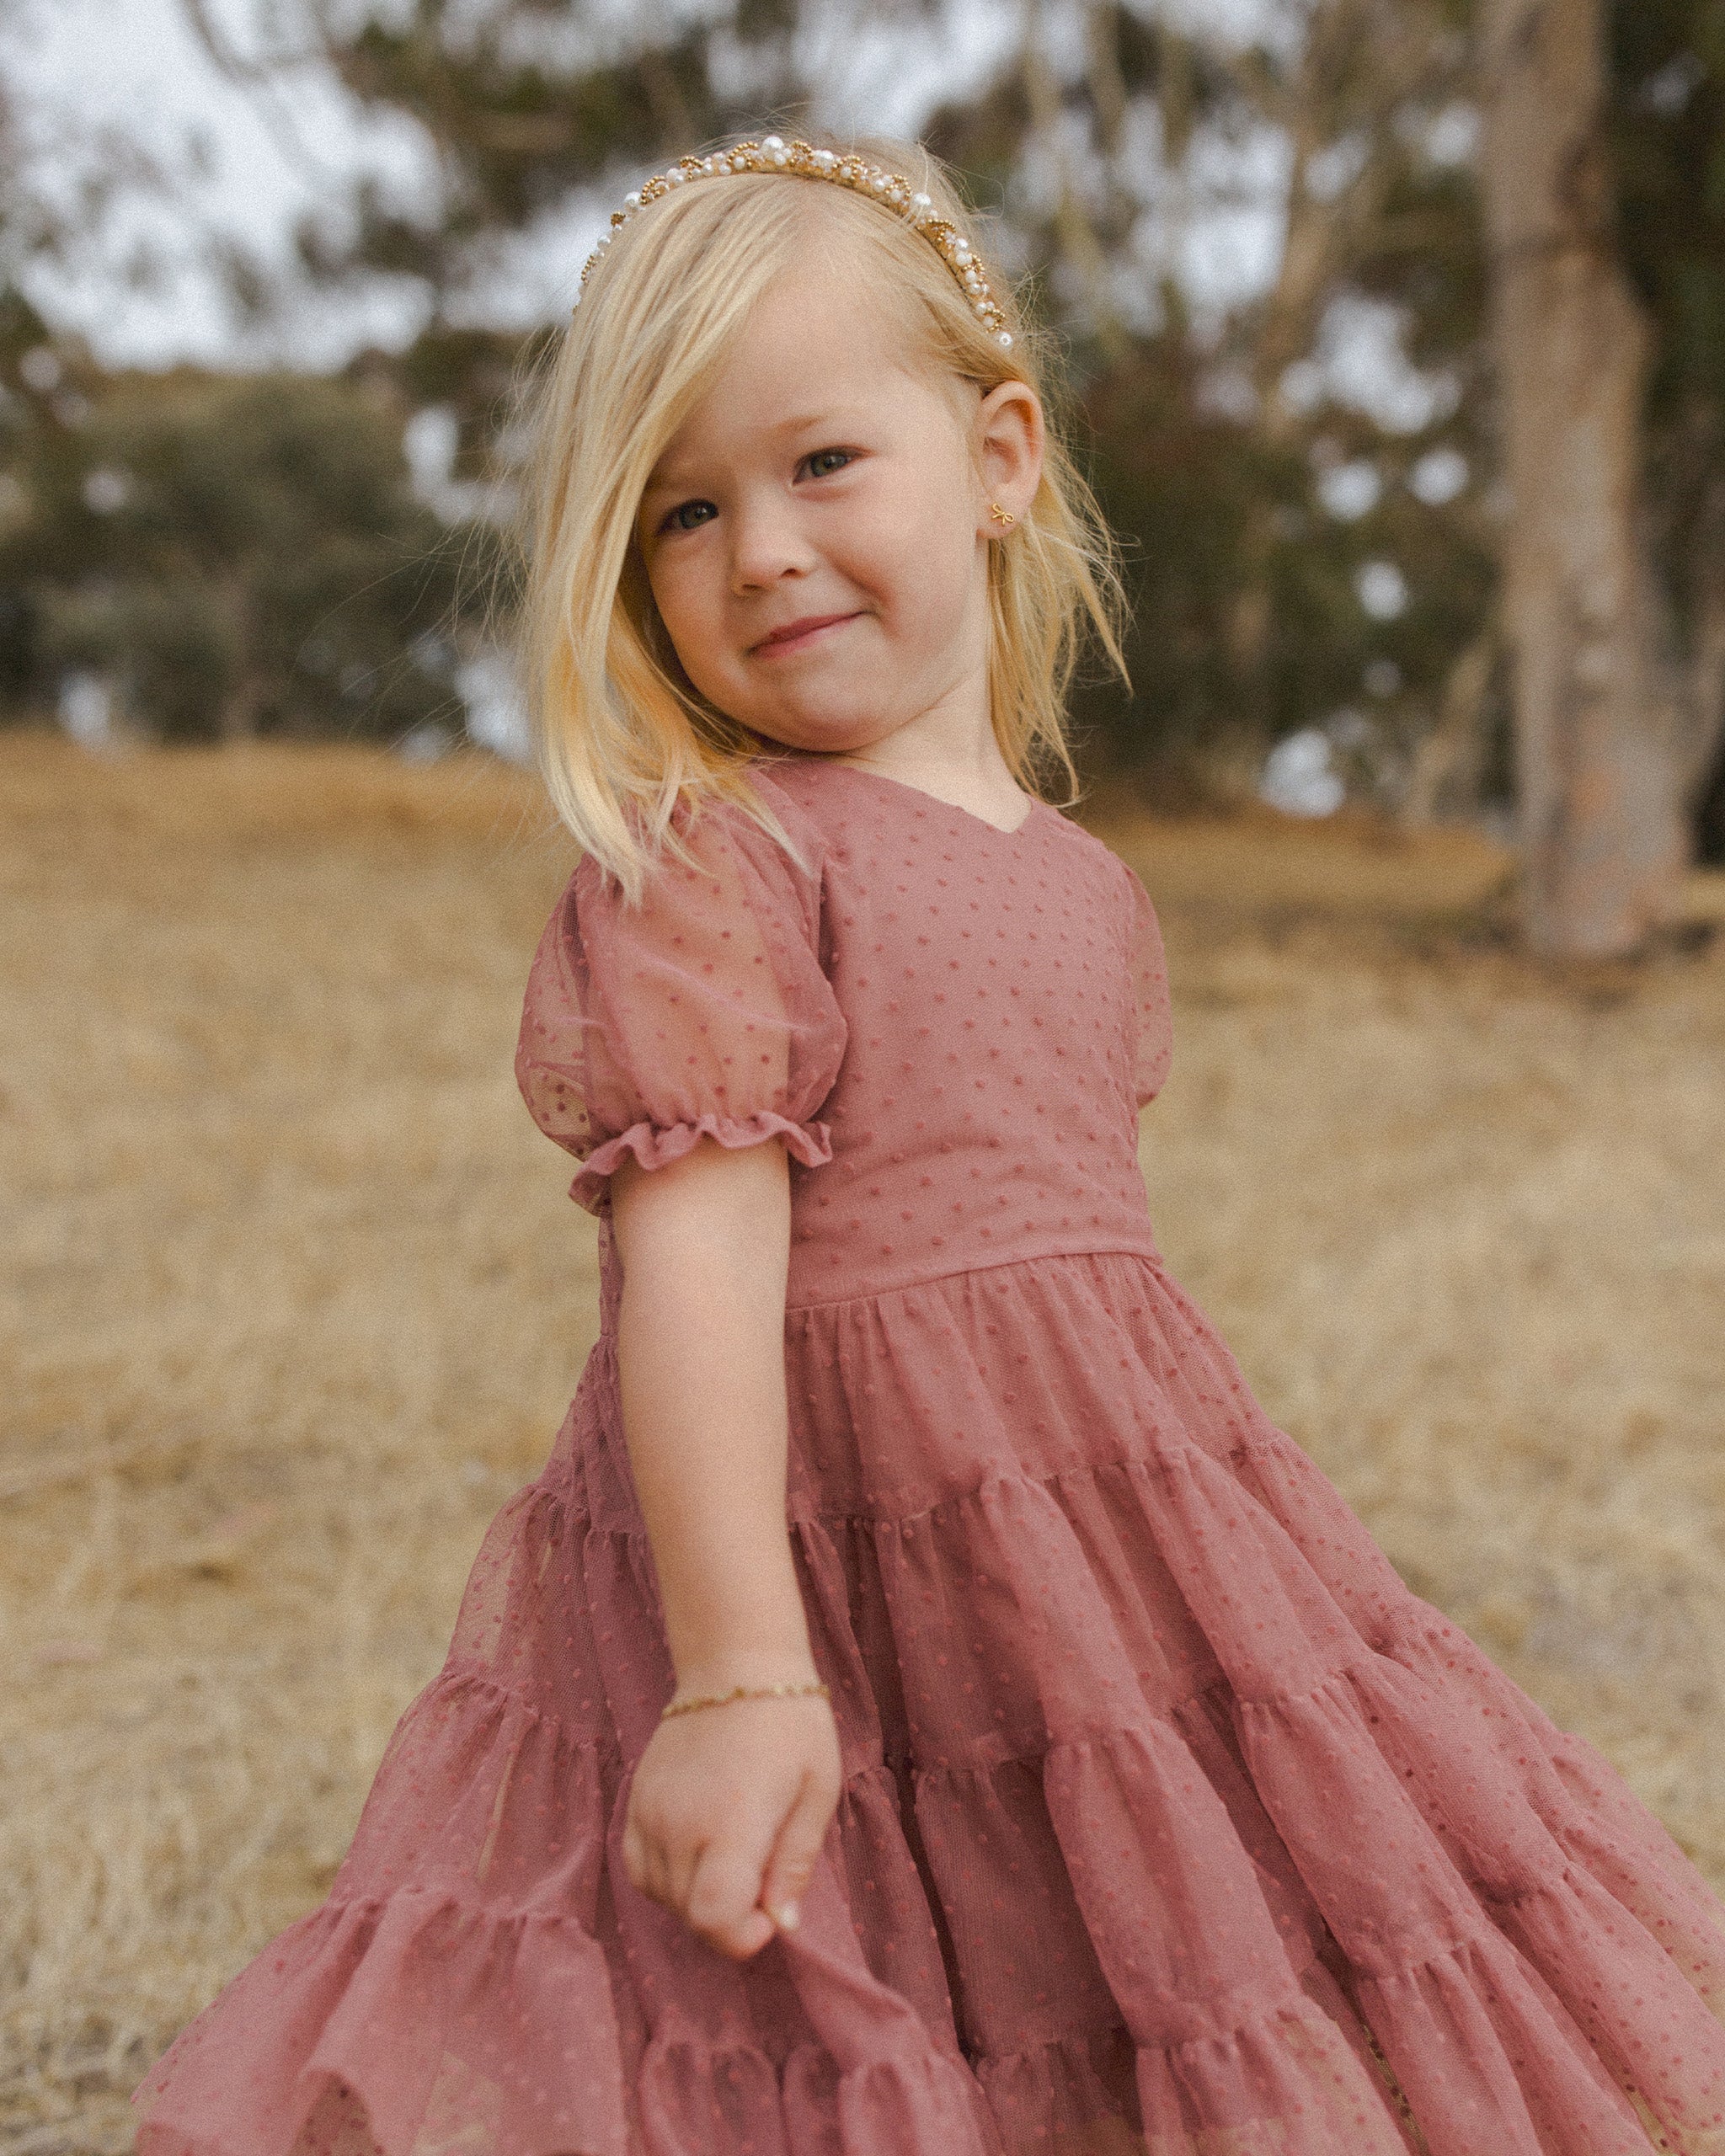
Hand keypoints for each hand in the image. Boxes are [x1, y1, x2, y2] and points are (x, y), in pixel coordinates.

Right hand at [621, 1690, 841, 1958]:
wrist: (736, 1663)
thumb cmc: (791, 1723)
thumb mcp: (819, 1791)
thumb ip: (796, 1862)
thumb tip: (781, 1923)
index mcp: (733, 1821)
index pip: (714, 1918)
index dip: (743, 1937)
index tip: (770, 1914)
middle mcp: (681, 1822)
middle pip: (690, 1915)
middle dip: (729, 1918)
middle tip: (763, 1878)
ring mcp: (650, 1810)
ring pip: (661, 1897)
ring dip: (697, 1900)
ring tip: (734, 1860)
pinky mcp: (635, 1800)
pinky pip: (638, 1868)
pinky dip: (665, 1878)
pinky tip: (699, 1853)